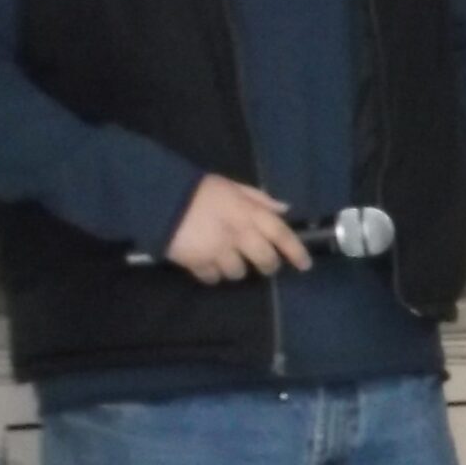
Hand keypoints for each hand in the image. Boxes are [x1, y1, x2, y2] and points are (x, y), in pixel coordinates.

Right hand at [165, 174, 311, 284]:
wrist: (161, 199)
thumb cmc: (199, 190)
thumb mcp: (233, 187)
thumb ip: (259, 199)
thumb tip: (284, 209)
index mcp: (249, 213)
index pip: (281, 235)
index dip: (296, 251)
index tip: (304, 264)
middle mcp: (239, 234)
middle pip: (264, 260)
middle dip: (269, 266)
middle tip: (267, 266)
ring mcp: (218, 251)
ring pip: (238, 272)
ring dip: (237, 269)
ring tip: (230, 260)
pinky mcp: (197, 263)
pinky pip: (213, 278)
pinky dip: (213, 274)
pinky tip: (210, 266)